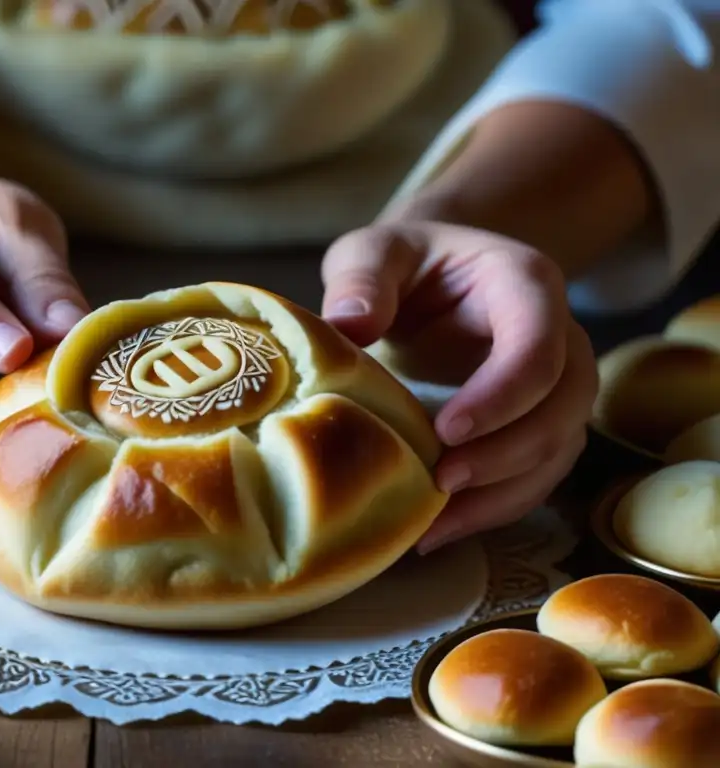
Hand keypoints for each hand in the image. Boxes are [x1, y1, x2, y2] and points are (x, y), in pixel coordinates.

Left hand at [321, 220, 597, 553]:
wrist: (430, 278)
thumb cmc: (405, 264)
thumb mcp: (375, 251)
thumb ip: (362, 277)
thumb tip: (347, 325)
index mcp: (525, 284)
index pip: (538, 345)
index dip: (502, 395)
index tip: (445, 432)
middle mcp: (560, 336)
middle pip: (563, 407)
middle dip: (506, 454)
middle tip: (441, 481)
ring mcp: (557, 385)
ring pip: (557, 450)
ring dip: (501, 494)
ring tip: (434, 524)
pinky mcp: (539, 425)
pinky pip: (537, 476)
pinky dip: (494, 508)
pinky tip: (439, 530)